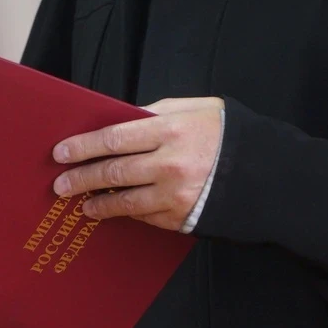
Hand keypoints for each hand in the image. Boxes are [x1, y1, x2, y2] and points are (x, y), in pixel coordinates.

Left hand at [52, 97, 223, 230]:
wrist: (267, 174)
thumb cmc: (229, 135)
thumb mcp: (198, 109)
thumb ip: (159, 112)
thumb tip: (124, 119)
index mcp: (172, 130)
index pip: (114, 138)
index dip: (83, 147)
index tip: (61, 153)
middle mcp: (170, 164)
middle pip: (112, 172)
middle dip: (81, 178)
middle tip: (60, 184)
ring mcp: (174, 195)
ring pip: (123, 201)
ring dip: (97, 203)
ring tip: (81, 203)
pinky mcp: (180, 218)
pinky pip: (143, 216)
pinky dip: (124, 213)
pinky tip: (110, 211)